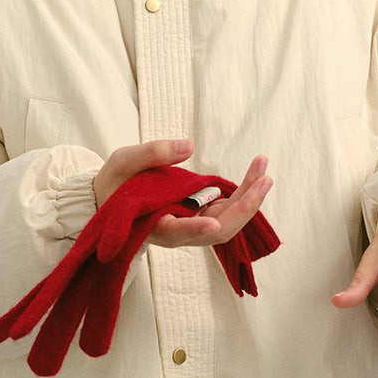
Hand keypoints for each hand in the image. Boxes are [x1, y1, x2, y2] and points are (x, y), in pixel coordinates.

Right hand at [93, 139, 272, 248]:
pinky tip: (257, 171)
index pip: (177, 232)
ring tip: (262, 165)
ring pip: (228, 220)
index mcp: (154, 225)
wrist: (114, 199)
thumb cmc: (115, 184)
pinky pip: (228, 208)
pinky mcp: (201, 214)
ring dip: (250, 197)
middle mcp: (179, 231)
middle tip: (264, 179)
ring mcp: (193, 224)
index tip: (212, 223)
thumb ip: (152, 154)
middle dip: (243, 208)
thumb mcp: (124, 162)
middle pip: (217, 230)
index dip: (195, 228)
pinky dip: (244, 191)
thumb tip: (189, 145)